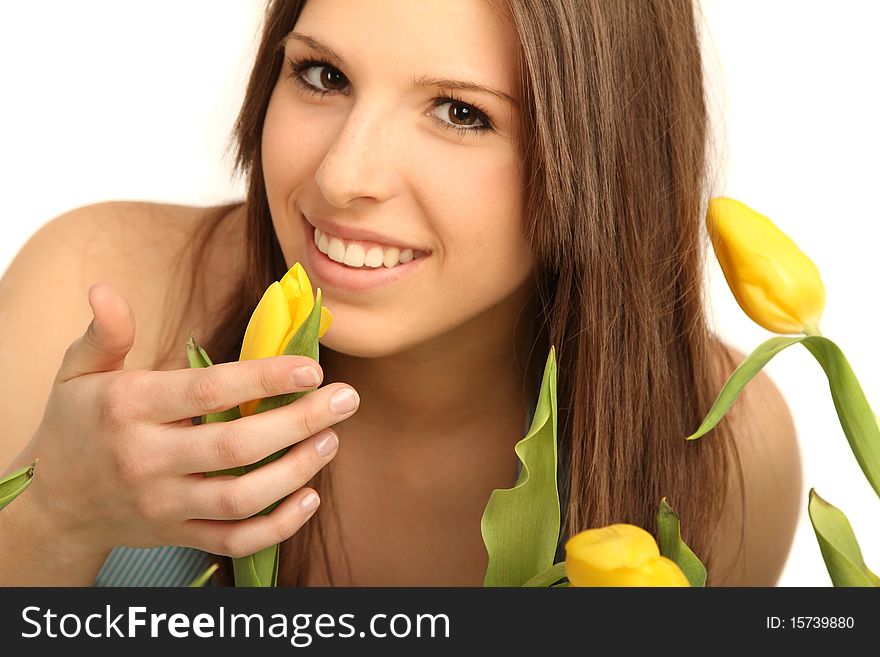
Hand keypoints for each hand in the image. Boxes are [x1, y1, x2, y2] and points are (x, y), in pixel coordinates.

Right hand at [20, 282, 358, 560]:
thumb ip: (104, 335)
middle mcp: (145, 460)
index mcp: (128, 408)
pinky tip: (310, 497)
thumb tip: (106, 290)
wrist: (54, 503)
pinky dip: (277, 527)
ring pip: (241, 499)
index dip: (264, 378)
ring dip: (296, 470)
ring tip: (331, 439)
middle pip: (235, 447)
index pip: (206, 391)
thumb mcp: (78, 374)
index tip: (311, 367)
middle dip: (299, 422)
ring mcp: (163, 505)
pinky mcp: (177, 536)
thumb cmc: (78, 426)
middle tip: (346, 399)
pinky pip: (234, 541)